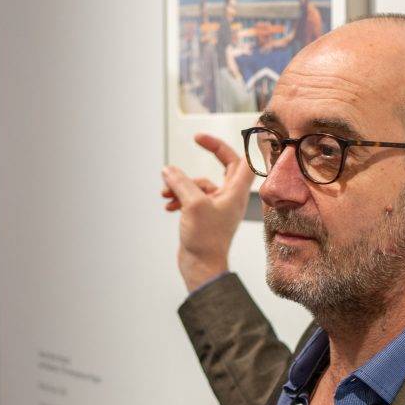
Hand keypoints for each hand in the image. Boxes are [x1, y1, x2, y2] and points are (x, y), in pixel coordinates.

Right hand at [161, 132, 254, 291]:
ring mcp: (217, 208)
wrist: (201, 267)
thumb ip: (181, 182)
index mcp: (235, 192)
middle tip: (195, 141)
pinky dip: (179, 198)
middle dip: (208, 156)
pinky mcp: (204, 217)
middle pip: (223, 167)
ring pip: (201, 185)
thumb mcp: (192, 204)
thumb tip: (168, 170)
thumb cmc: (205, 240)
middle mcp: (229, 198)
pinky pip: (192, 199)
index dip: (223, 144)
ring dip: (182, 184)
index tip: (203, 138)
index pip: (239, 159)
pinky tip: (168, 206)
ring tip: (165, 193)